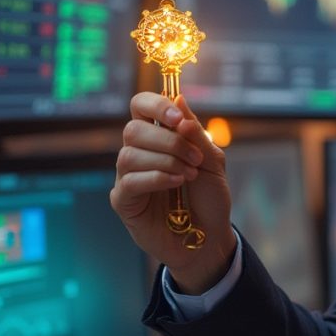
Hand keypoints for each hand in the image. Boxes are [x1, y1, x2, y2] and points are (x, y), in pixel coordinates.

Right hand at [111, 92, 234, 293]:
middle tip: (195, 158)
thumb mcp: (212, 161)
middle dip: (169, 141)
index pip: (141, 106)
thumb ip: (195, 134)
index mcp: (158, 136)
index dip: (155, 105)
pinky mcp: (124, 201)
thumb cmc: (209, 197)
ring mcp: (128, 176)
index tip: (176, 117)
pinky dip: (156, 178)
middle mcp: (139, 152)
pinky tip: (176, 183)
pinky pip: (130, 181)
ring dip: (165, 161)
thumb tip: (179, 99)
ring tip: (189, 174)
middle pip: (133, 129)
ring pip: (129, 154)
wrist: (210, 236)